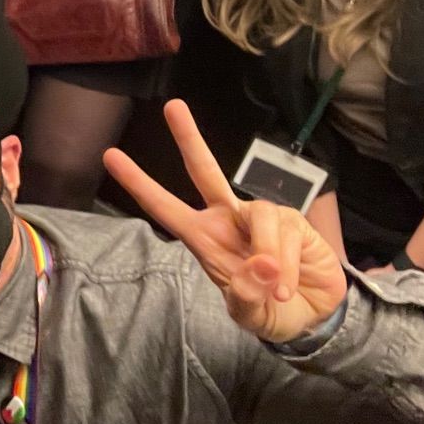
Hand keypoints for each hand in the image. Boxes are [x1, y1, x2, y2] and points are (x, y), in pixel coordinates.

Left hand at [102, 100, 348, 343]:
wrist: (313, 316)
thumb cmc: (270, 310)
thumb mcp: (250, 315)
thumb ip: (247, 296)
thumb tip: (260, 266)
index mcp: (204, 238)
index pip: (165, 207)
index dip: (139, 183)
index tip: (111, 155)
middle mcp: (228, 219)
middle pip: (205, 171)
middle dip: (189, 139)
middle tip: (172, 107)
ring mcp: (261, 217)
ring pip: (259, 215)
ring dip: (269, 258)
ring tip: (277, 291)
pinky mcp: (294, 221)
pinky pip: (287, 234)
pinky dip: (288, 267)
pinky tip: (288, 285)